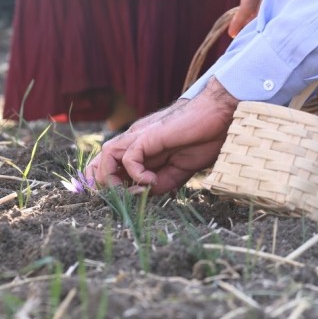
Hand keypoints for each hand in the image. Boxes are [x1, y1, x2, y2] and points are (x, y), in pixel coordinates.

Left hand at [85, 79, 238, 192]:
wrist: (217, 117)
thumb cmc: (202, 140)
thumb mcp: (177, 173)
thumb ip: (156, 185)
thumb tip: (136, 196)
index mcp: (140, 148)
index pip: (110, 164)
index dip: (105, 183)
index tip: (113, 201)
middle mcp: (135, 140)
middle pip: (101, 159)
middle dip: (100, 182)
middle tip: (117, 200)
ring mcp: (140, 136)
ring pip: (107, 155)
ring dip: (111, 178)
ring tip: (130, 193)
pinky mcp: (148, 136)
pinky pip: (129, 157)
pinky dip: (136, 174)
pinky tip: (152, 181)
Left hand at [223, 0, 300, 36]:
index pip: (247, 5)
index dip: (239, 21)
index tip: (233, 34)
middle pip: (261, 10)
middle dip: (250, 24)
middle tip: (240, 34)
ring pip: (272, 4)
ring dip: (261, 15)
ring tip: (251, 24)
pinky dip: (272, 4)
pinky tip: (266, 6)